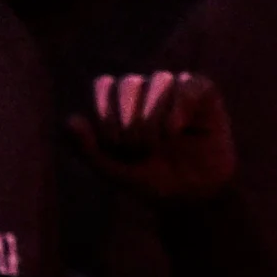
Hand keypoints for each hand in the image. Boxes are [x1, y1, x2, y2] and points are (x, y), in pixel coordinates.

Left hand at [72, 71, 235, 200]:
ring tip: (162, 143)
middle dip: (130, 122)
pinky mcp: (204, 94)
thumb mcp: (113, 172)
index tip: (115, 145)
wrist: (193, 196)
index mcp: (121, 102)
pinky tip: (175, 131)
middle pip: (128, 83)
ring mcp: (177, 90)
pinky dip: (179, 107)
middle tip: (141, 150)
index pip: (104, 85)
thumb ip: (87, 150)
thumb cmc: (152, 180)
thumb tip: (71, 120)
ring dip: (154, 117)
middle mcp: (148, 90)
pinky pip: (188, 84)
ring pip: (159, 80)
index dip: (106, 114)